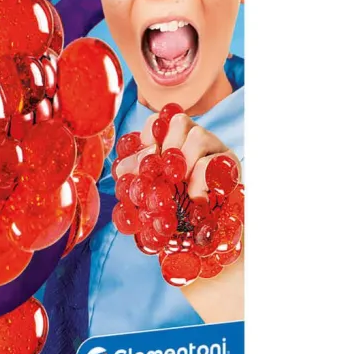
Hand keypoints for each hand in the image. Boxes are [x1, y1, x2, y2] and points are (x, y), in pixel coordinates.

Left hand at [113, 112, 240, 200]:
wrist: (211, 232)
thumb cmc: (179, 208)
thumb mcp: (154, 191)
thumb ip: (139, 177)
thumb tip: (121, 169)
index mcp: (174, 140)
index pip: (159, 120)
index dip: (150, 133)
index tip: (148, 157)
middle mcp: (195, 139)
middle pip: (179, 121)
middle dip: (168, 148)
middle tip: (166, 174)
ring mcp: (216, 149)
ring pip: (198, 136)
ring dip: (185, 162)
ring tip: (183, 186)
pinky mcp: (231, 166)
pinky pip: (213, 161)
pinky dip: (200, 180)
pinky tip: (197, 197)